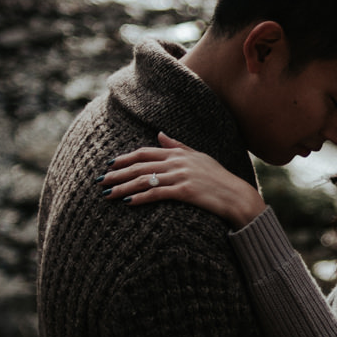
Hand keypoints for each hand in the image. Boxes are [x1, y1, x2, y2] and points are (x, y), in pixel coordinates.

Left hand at [104, 133, 267, 227]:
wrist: (237, 196)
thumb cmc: (218, 178)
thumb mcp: (199, 157)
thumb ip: (177, 145)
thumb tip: (160, 134)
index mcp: (178, 153)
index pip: (144, 152)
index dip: (124, 158)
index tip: (109, 164)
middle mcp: (177, 162)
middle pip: (139, 166)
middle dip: (117, 174)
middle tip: (100, 181)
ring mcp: (180, 176)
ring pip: (143, 180)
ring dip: (122, 188)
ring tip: (107, 195)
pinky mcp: (184, 191)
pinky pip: (156, 194)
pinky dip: (140, 198)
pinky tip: (127, 203)